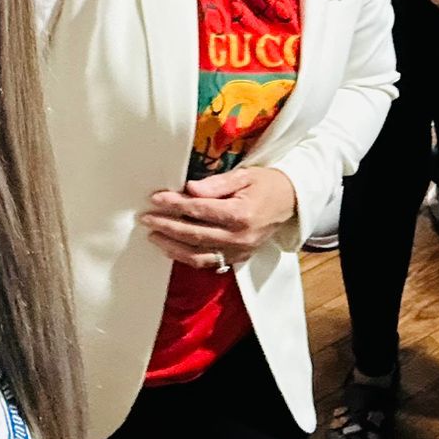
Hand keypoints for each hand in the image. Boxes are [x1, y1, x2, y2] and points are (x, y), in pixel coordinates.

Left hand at [141, 167, 298, 269]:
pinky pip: (209, 262)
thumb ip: (216, 184)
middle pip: (195, 235)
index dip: (175, 205)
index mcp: (241, 214)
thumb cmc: (266, 184)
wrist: (291, 202)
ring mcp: (239, 252)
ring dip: (173, 247)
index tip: (156, 199)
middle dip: (167, 227)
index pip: (200, 210)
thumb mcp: (244, 175)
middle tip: (146, 219)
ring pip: (198, 255)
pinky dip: (187, 257)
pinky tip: (172, 249)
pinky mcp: (238, 258)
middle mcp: (239, 238)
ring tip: (154, 236)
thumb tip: (189, 189)